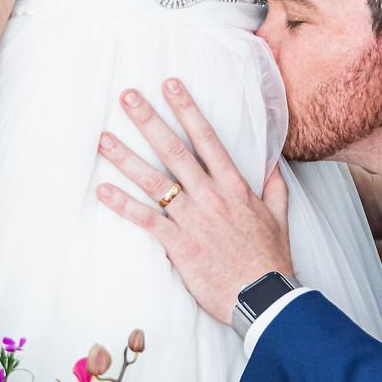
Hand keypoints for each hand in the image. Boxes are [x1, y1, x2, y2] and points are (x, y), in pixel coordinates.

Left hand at [96, 78, 293, 324]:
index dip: (187, 108)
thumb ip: (274, 185)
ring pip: (154, 181)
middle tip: (127, 96)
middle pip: (174, 150)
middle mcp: (211, 196)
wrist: (263, 297)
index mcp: (234, 185)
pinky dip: (122, 205)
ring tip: (103, 139)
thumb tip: (272, 162)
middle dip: (149, 120)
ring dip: (126, 158)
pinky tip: (102, 191)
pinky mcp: (179, 244)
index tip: (170, 84)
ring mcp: (193, 219)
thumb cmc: (270, 258)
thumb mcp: (279, 215)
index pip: (207, 138)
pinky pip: (145, 220)